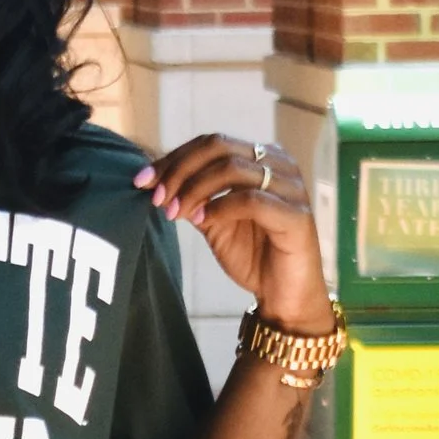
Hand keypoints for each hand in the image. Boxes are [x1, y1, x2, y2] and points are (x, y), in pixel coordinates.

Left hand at [134, 135, 332, 333]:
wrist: (283, 295)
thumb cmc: (252, 255)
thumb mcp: (213, 221)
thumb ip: (193, 197)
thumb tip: (154, 180)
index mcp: (261, 157)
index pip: (211, 143)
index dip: (173, 158)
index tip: (142, 181)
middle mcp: (279, 164)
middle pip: (219, 147)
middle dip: (180, 171)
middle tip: (157, 198)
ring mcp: (291, 187)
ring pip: (232, 169)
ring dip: (195, 189)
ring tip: (174, 213)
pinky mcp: (296, 215)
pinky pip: (251, 200)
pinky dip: (219, 207)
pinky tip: (201, 221)